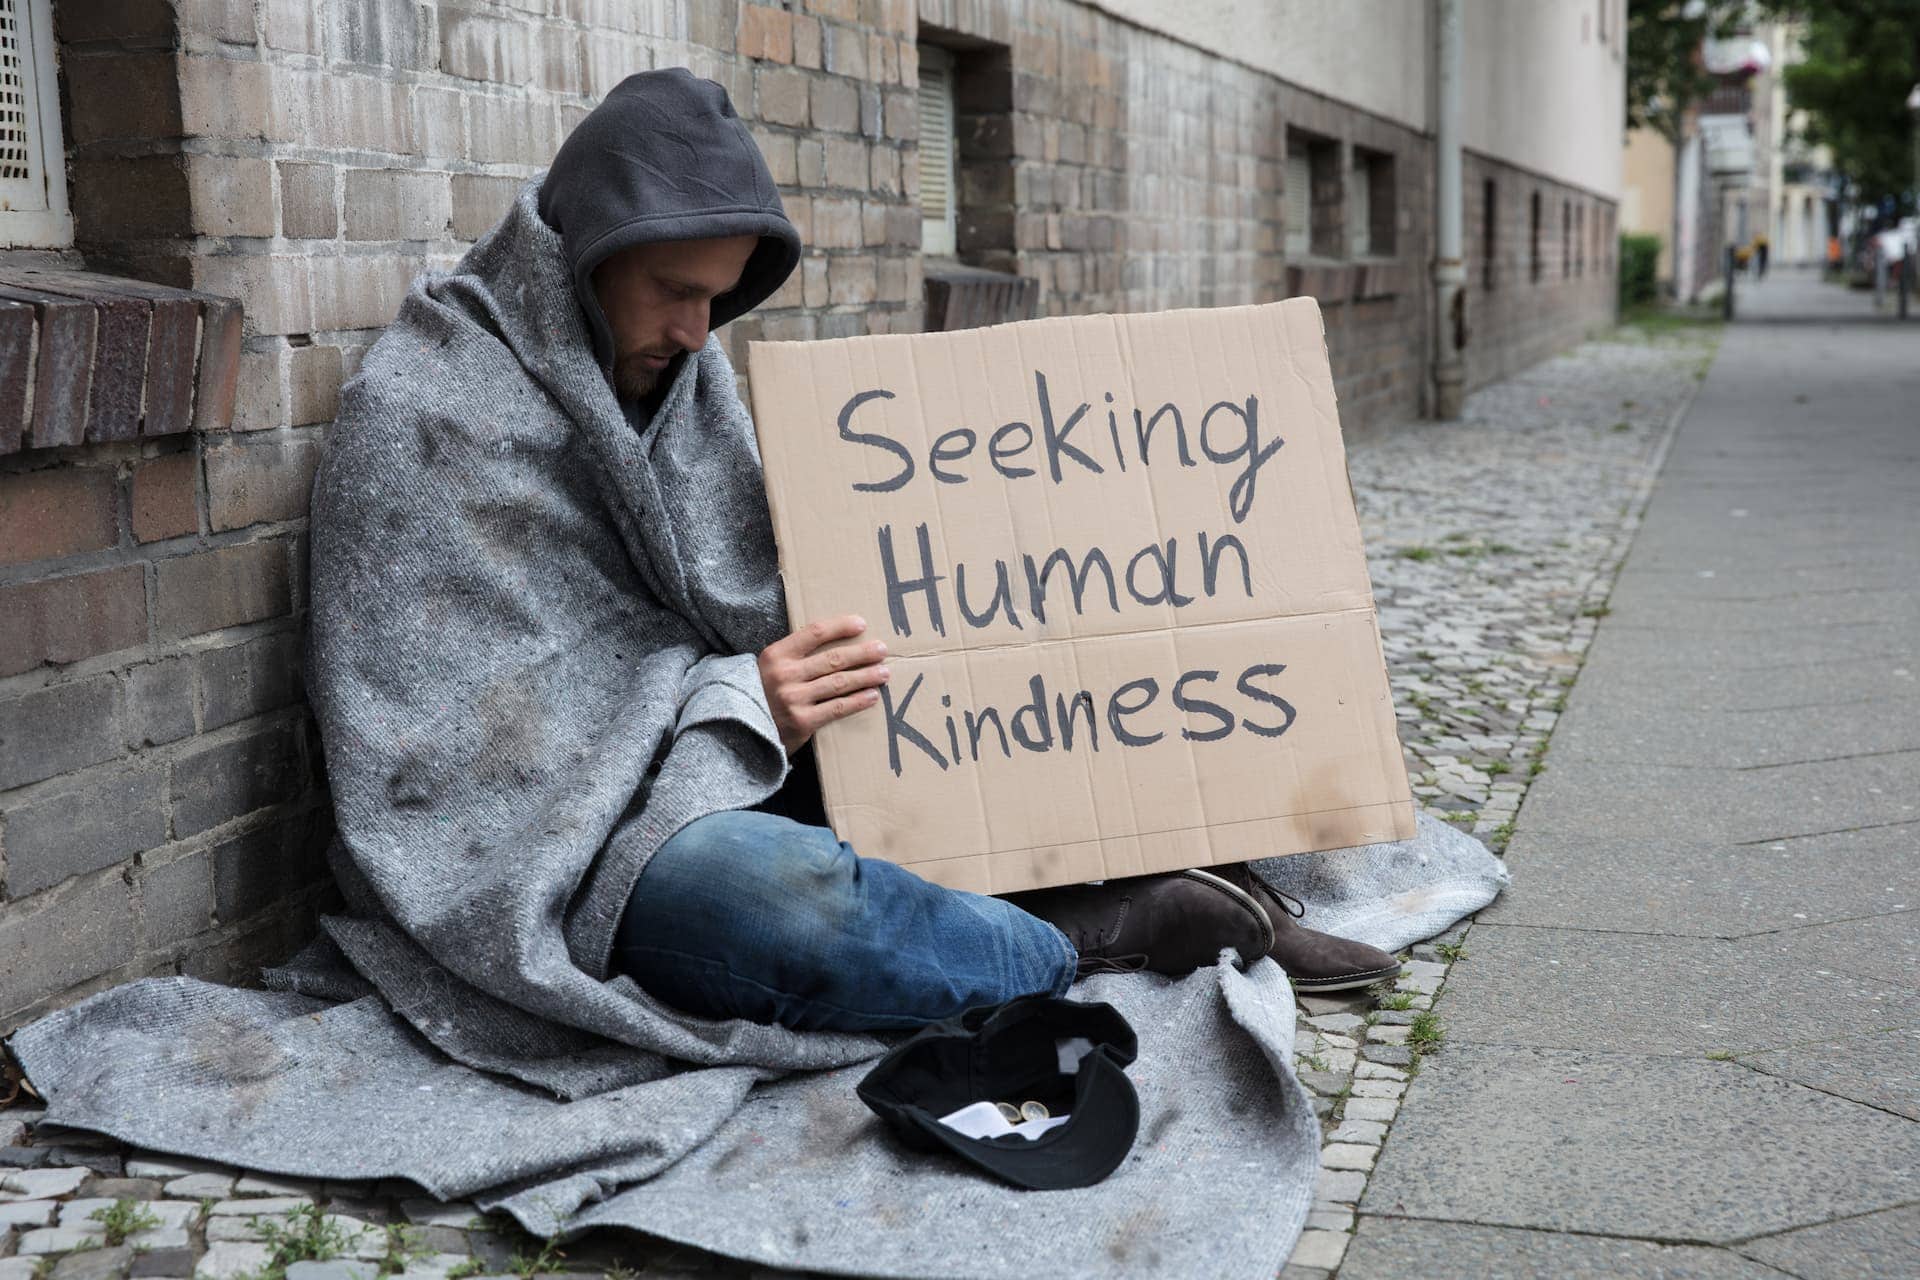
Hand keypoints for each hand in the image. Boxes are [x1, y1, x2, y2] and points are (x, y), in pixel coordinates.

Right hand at [757, 615, 890, 754]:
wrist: (740, 731)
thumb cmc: (761, 694)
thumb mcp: (768, 667)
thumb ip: (793, 655)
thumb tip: (834, 641)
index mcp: (776, 655)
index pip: (814, 633)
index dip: (841, 627)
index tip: (861, 624)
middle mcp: (784, 675)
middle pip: (833, 659)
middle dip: (862, 653)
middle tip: (882, 650)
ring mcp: (793, 699)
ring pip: (839, 683)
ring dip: (866, 676)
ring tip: (884, 673)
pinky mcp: (802, 722)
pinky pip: (837, 708)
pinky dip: (858, 701)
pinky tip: (872, 696)